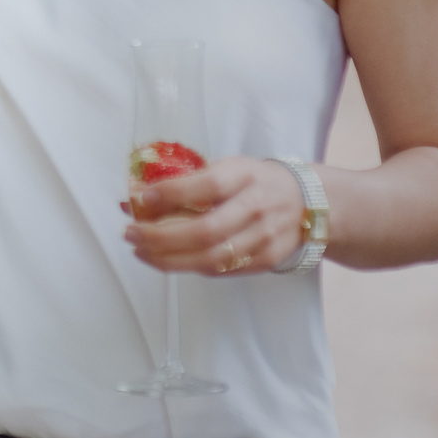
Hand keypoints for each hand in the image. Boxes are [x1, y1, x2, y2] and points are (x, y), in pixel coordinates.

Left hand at [126, 156, 305, 276]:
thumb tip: (132, 196)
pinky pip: (222, 270)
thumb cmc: (252, 181)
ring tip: (141, 251)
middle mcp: (257, 207)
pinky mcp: (266, 260)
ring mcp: (265, 237)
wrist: (307, 201)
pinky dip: (189, 266)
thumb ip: (184, 181)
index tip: (139, 197)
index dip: (171, 193)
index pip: (207, 186)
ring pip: (212, 257)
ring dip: (169, 258)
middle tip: (130, 233)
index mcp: (244, 175)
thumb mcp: (225, 167)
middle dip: (160, 236)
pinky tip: (167, 259)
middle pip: (206, 230)